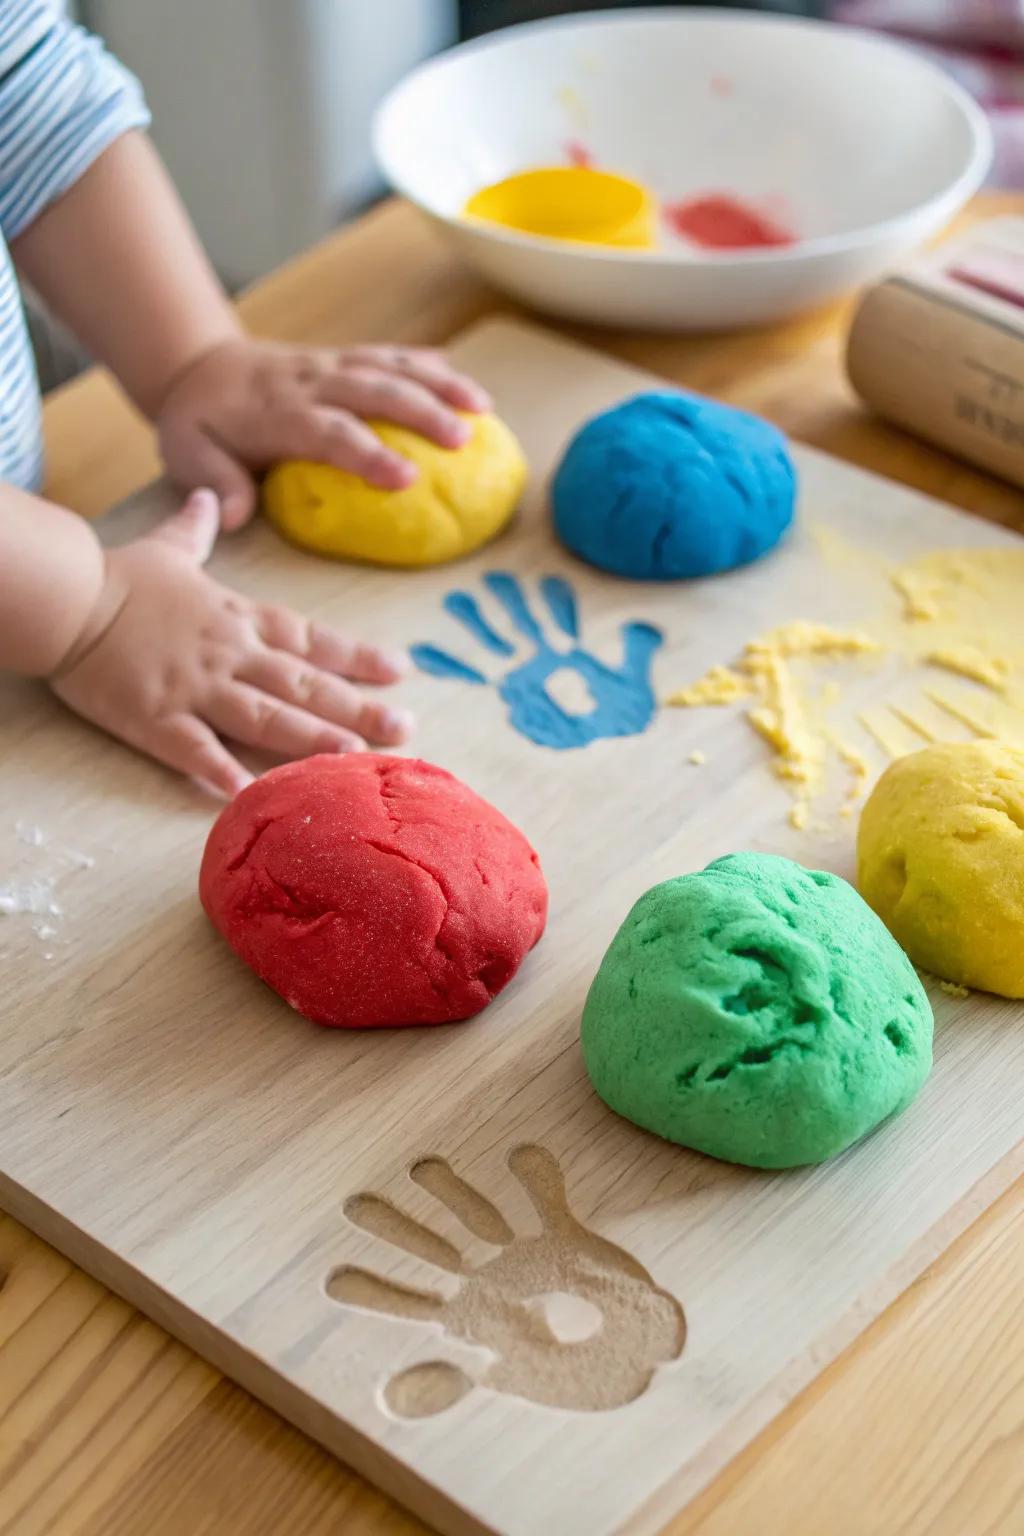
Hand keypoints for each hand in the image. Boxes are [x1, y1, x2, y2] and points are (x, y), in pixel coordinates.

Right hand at [50, 490, 412, 796]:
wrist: (67, 597)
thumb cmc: (119, 576)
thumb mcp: (168, 547)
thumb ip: (196, 528)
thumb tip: (209, 495)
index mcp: (237, 619)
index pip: (309, 639)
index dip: (356, 656)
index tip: (400, 671)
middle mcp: (229, 655)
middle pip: (303, 684)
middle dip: (356, 707)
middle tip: (404, 728)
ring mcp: (195, 688)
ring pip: (264, 716)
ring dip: (310, 738)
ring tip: (353, 757)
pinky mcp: (156, 718)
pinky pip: (195, 749)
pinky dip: (221, 771)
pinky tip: (249, 794)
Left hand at [156, 338, 492, 530]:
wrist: (198, 364)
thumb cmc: (200, 423)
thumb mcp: (186, 455)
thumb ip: (214, 483)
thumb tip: (236, 516)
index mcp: (276, 412)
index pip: (328, 431)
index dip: (368, 452)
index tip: (407, 479)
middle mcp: (310, 382)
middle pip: (373, 390)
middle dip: (421, 412)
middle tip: (464, 440)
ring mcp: (331, 365)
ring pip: (391, 366)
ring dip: (440, 384)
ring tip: (484, 409)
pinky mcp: (344, 359)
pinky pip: (392, 355)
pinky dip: (430, 365)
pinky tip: (467, 383)